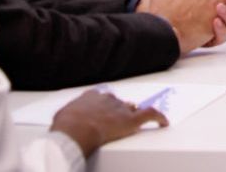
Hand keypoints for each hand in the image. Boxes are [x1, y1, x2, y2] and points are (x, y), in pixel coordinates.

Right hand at [50, 88, 166, 157]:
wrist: (75, 129)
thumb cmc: (66, 125)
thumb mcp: (62, 116)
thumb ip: (68, 115)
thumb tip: (64, 121)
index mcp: (92, 96)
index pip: (102, 97)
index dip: (104, 105)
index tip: (103, 111)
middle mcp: (108, 99)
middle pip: (118, 103)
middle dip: (118, 111)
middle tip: (115, 122)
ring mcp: (121, 108)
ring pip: (132, 109)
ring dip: (132, 115)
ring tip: (132, 122)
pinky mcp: (131, 120)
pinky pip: (151, 114)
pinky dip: (159, 117)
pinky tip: (164, 122)